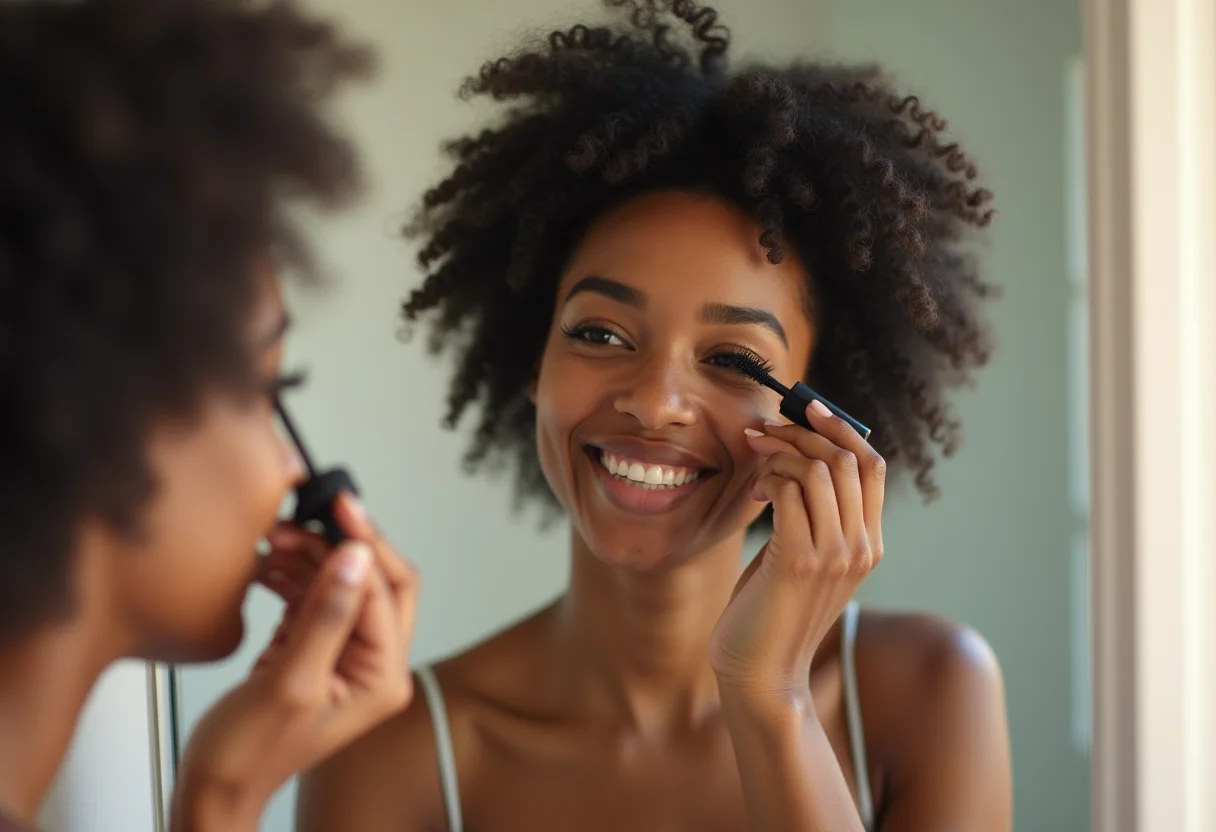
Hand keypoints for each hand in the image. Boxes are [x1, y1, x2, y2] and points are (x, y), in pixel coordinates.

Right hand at [173, 494, 418, 830]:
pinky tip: (268, 562)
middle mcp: (372, 663)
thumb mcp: (291, 682)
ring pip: (342, 582)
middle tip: (307, 518)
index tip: (337, 509)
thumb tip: (356, 558)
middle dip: (341, 545)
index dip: (365, 545)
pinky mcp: (313, 647)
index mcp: (383, 676)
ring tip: (275, 537)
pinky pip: (314, 595)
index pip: (389, 592)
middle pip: (375, 581)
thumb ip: (326, 617)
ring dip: (310, 555)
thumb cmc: (249, 755)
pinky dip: (293, 574)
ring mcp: (343, 653)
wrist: (212, 786)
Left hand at [709, 399, 885, 706]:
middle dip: (802, 432)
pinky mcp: (800, 560)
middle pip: (848, 458)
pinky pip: (791, 493)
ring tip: (753, 460)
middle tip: (762, 429)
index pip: (872, 465)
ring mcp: (835, 554)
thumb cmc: (770, 613)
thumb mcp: (800, 558)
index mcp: (868, 543)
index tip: (806, 407)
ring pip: (820, 470)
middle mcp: (861, 546)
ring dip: (780, 453)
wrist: (761, 674)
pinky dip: (769, 479)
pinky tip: (753, 492)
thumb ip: (809, 516)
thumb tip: (792, 461)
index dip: (841, 428)